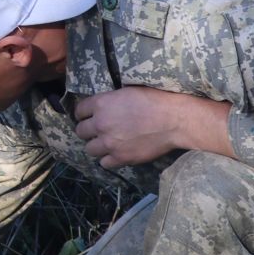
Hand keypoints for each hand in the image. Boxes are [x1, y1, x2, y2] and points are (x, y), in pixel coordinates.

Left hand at [72, 86, 233, 168]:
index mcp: (101, 104)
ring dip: (96, 146)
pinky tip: (115, 154)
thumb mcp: (127, 92)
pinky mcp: (121, 158)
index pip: (79, 110)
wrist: (173, 119)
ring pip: (90, 149)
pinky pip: (104, 163)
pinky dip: (108, 159)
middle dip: (88, 131)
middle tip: (97, 131)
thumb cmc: (154, 100)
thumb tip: (102, 106)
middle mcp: (101, 124)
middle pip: (81, 131)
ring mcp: (110, 143)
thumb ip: (110, 100)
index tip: (87, 116)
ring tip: (106, 143)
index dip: (83, 114)